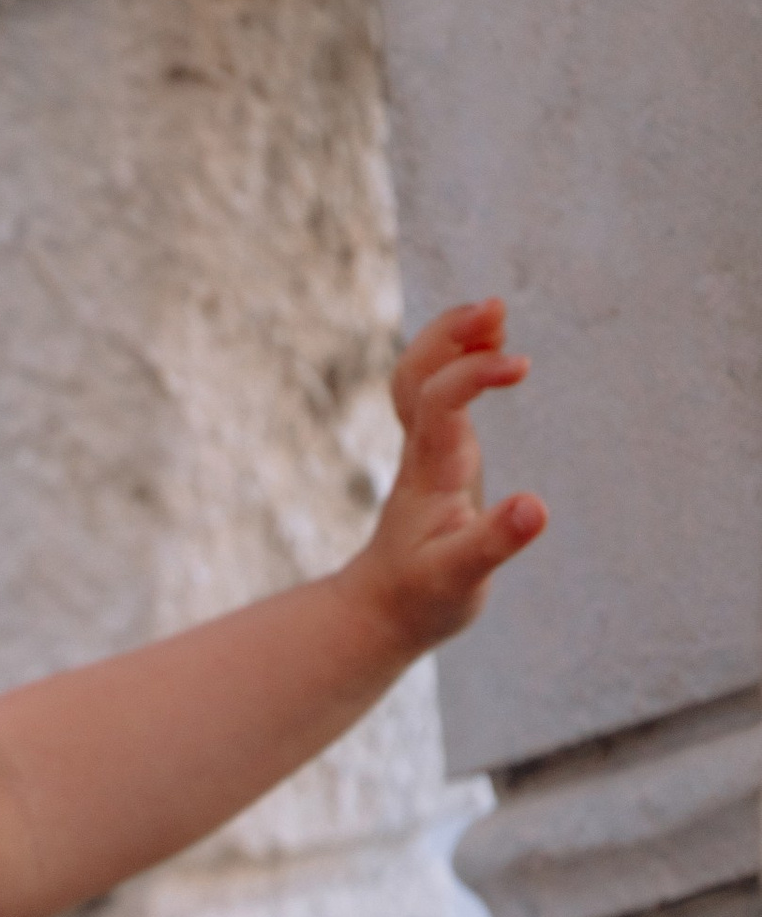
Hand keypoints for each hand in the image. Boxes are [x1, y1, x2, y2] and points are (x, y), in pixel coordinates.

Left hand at [356, 299, 542, 652]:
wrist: (381, 610)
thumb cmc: (421, 597)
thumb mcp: (460, 579)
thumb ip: (495, 543)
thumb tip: (537, 507)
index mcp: (430, 474)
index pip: (441, 402)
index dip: (474, 372)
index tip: (519, 364)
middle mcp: (423, 452)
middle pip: (416, 373)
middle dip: (451, 334)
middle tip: (497, 306)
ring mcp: (425, 451)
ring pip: (419, 377)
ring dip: (451, 339)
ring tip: (496, 314)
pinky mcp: (435, 457)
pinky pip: (434, 392)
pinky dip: (456, 361)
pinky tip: (488, 349)